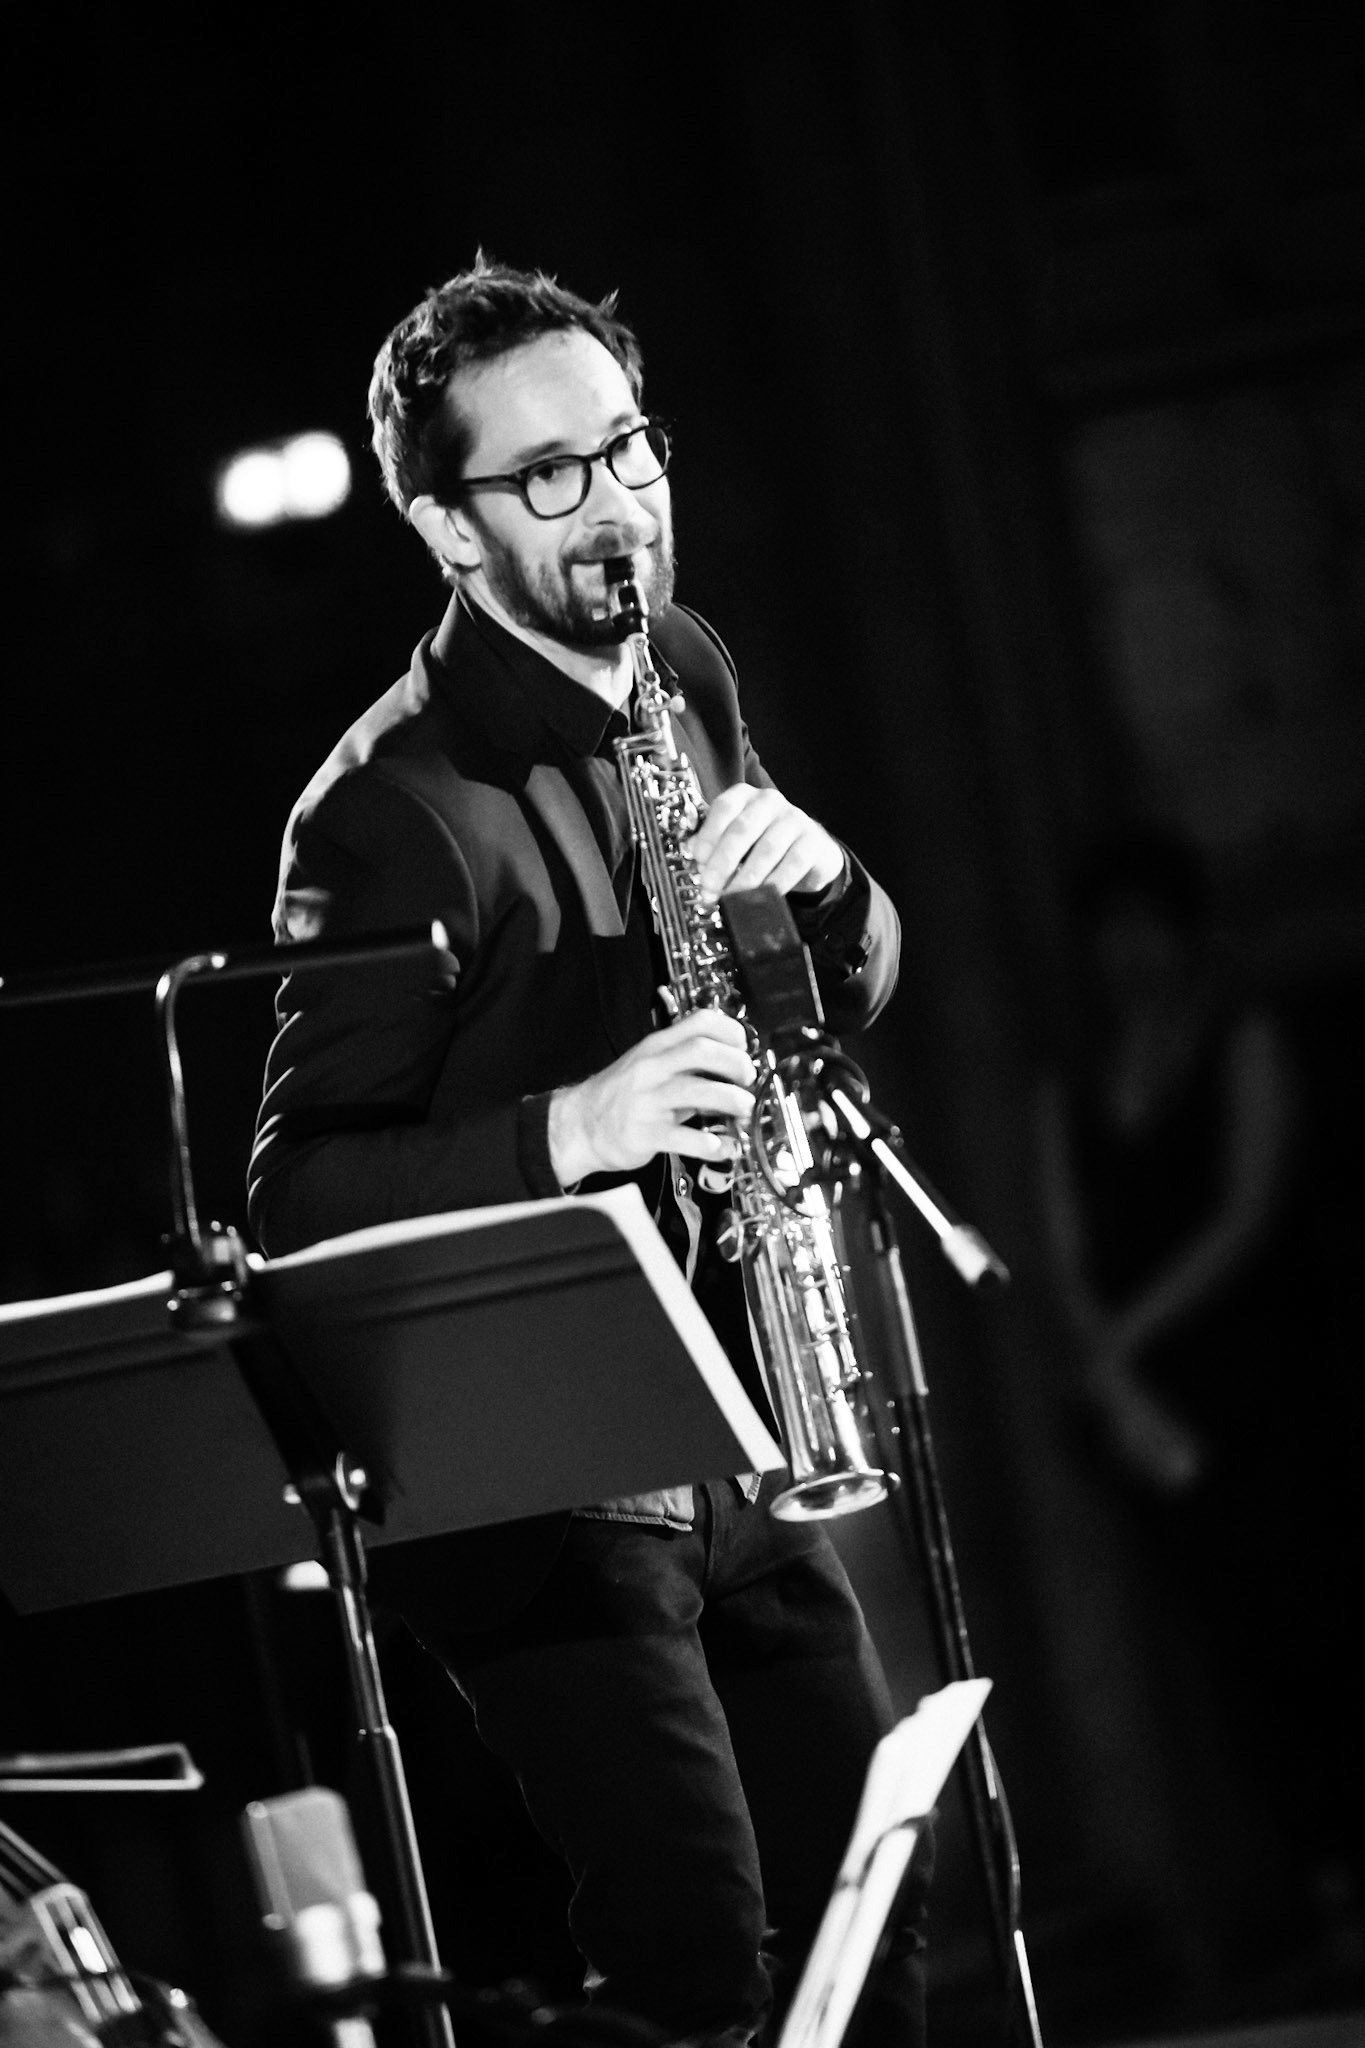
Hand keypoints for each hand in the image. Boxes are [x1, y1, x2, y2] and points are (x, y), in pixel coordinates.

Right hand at [548, 1010, 754, 1185]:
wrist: (579, 1126)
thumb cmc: (621, 1097)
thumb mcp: (650, 1068)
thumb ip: (687, 1066)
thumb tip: (732, 1067)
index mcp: (656, 1048)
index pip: (698, 1023)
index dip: (729, 1031)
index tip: (744, 1047)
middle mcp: (651, 1069)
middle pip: (700, 1051)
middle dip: (734, 1062)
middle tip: (748, 1078)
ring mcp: (646, 1101)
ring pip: (695, 1091)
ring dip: (730, 1100)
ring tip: (744, 1109)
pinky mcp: (644, 1134)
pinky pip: (683, 1137)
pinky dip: (710, 1143)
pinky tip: (723, 1147)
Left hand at [686, 785, 844, 903]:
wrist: (810, 851)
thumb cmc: (763, 843)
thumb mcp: (736, 840)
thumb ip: (713, 845)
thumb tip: (693, 855)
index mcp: (745, 796)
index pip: (724, 808)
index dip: (708, 834)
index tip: (698, 859)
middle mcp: (769, 801)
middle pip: (742, 829)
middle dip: (722, 862)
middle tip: (710, 887)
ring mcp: (794, 819)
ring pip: (766, 850)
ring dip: (745, 878)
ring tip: (732, 898)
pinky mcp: (813, 841)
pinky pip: (792, 865)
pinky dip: (774, 884)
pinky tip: (762, 897)